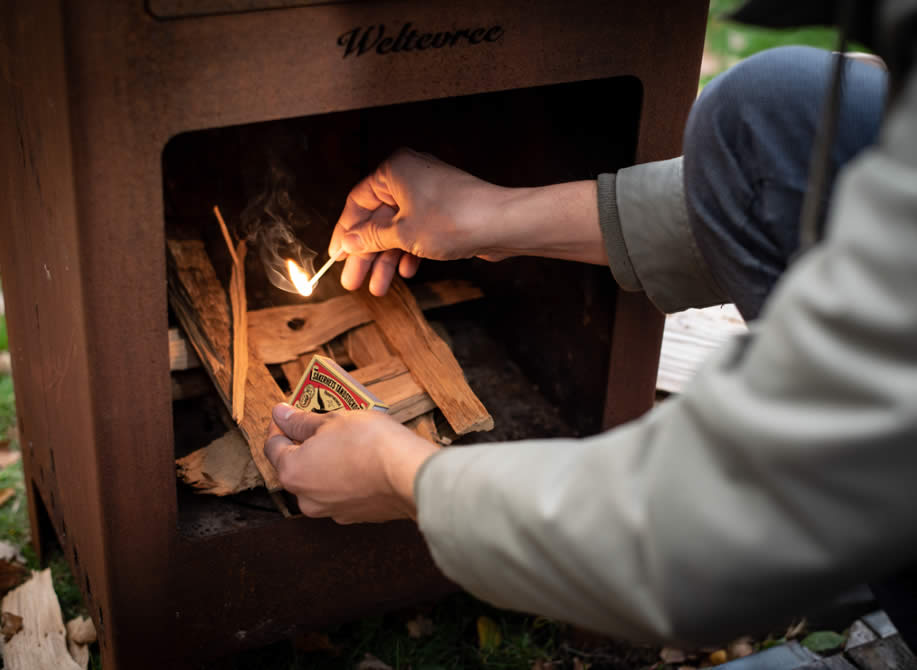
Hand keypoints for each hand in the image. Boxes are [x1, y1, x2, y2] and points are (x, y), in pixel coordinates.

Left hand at [263, 404, 439, 522]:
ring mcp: (331, 511)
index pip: (273, 446)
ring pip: (320, 481)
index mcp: (293, 472)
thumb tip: (281, 415)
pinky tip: (362, 460)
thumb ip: (301, 420)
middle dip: (306, 444)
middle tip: (322, 423)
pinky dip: (346, 477)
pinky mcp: (355, 516)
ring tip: (347, 440)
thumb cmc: (370, 443)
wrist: (408, 474)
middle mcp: (306, 498)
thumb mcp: (333, 420)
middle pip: (296, 466)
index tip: (289, 412)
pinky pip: (342, 492)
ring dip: (327, 462)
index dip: (280, 425)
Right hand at [329, 148, 513, 295]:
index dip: (344, 232)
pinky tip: (406, 272)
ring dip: (386, 259)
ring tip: (378, 288)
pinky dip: (409, 251)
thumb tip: (348, 242)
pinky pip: (417, 231)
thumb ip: (370, 238)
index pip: (357, 202)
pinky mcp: (444, 211)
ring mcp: (428, 194)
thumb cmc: (453, 219)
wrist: (501, 223)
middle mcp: (410, 177)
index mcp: (393, 171)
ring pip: (397, 229)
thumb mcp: (402, 233)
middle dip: (365, 253)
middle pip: (377, 219)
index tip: (336, 257)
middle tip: (352, 281)